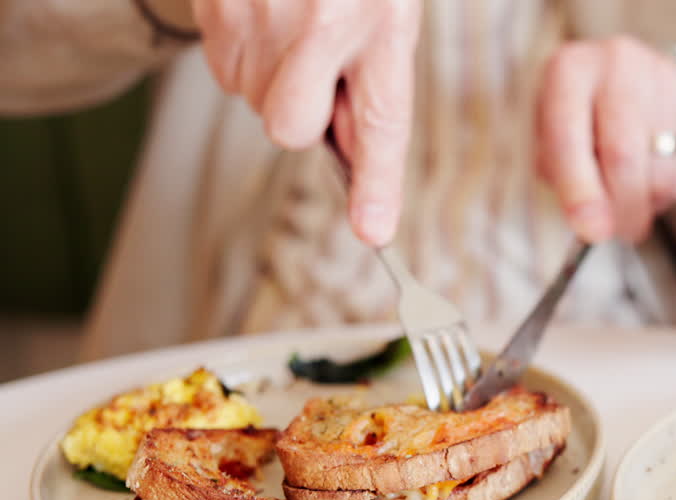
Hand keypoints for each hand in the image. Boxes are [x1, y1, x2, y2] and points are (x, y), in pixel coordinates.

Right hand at [192, 0, 420, 245]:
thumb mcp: (387, 15)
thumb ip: (374, 83)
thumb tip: (355, 158)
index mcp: (379, 22)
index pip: (382, 119)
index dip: (377, 181)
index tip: (374, 231)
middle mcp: (320, 23)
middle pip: (290, 127)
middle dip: (303, 114)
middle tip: (321, 68)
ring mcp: (258, 16)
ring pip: (254, 102)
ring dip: (275, 78)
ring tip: (294, 24)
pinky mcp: (216, 10)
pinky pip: (226, 71)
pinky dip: (247, 54)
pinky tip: (266, 14)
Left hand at [536, 36, 675, 242]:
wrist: (632, 76)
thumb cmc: (582, 114)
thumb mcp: (553, 134)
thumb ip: (561, 174)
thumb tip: (592, 224)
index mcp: (569, 71)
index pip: (569, 138)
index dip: (579, 190)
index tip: (591, 231)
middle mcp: (617, 65)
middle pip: (623, 156)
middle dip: (619, 209)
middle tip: (616, 233)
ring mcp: (663, 80)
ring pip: (658, 171)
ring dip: (643, 203)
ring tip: (628, 193)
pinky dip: (666, 192)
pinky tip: (651, 175)